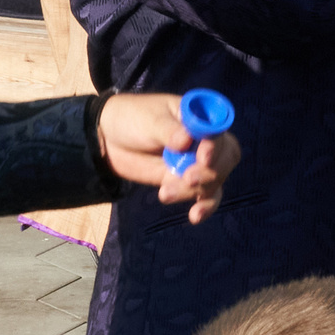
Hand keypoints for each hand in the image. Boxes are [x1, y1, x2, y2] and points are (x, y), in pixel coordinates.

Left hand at [96, 92, 237, 223]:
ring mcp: (196, 163)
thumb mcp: (148, 121)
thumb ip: (168, 131)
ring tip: (165, 193)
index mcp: (198, 118)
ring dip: (195, 191)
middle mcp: (204, 141)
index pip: (219, 132)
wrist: (108, 141)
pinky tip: (195, 216)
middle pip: (225, 159)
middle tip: (188, 178)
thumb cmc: (131, 119)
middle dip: (209, 172)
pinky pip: (205, 196)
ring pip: (213, 181)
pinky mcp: (186, 182)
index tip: (203, 158)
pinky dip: (205, 207)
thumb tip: (186, 140)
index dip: (216, 146)